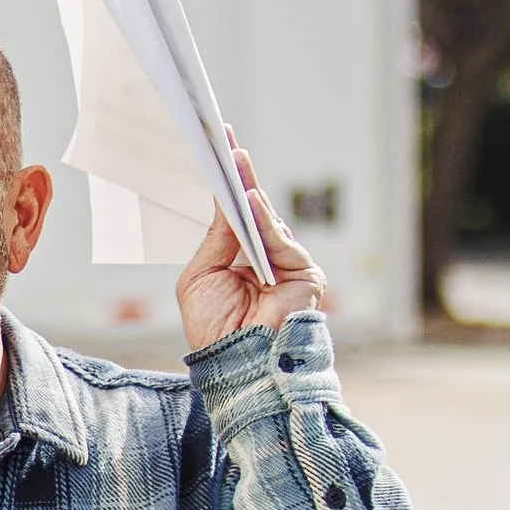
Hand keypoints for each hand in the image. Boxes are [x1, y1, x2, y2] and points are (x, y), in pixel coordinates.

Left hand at [175, 138, 327, 351]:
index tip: (218, 152)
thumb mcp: (202, 276)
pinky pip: (281, 241)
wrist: (234, 365)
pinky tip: (250, 197)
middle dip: (240, 177)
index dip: (228, 185)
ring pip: (268, 221)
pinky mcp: (307, 276)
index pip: (237, 216)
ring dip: (249, 189)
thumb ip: (217, 239)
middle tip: (227, 144)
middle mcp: (268, 260)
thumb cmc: (214, 329)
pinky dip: (266, 220)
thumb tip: (225, 200)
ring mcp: (290, 266)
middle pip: (255, 211)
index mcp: (243, 260)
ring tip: (233, 159)